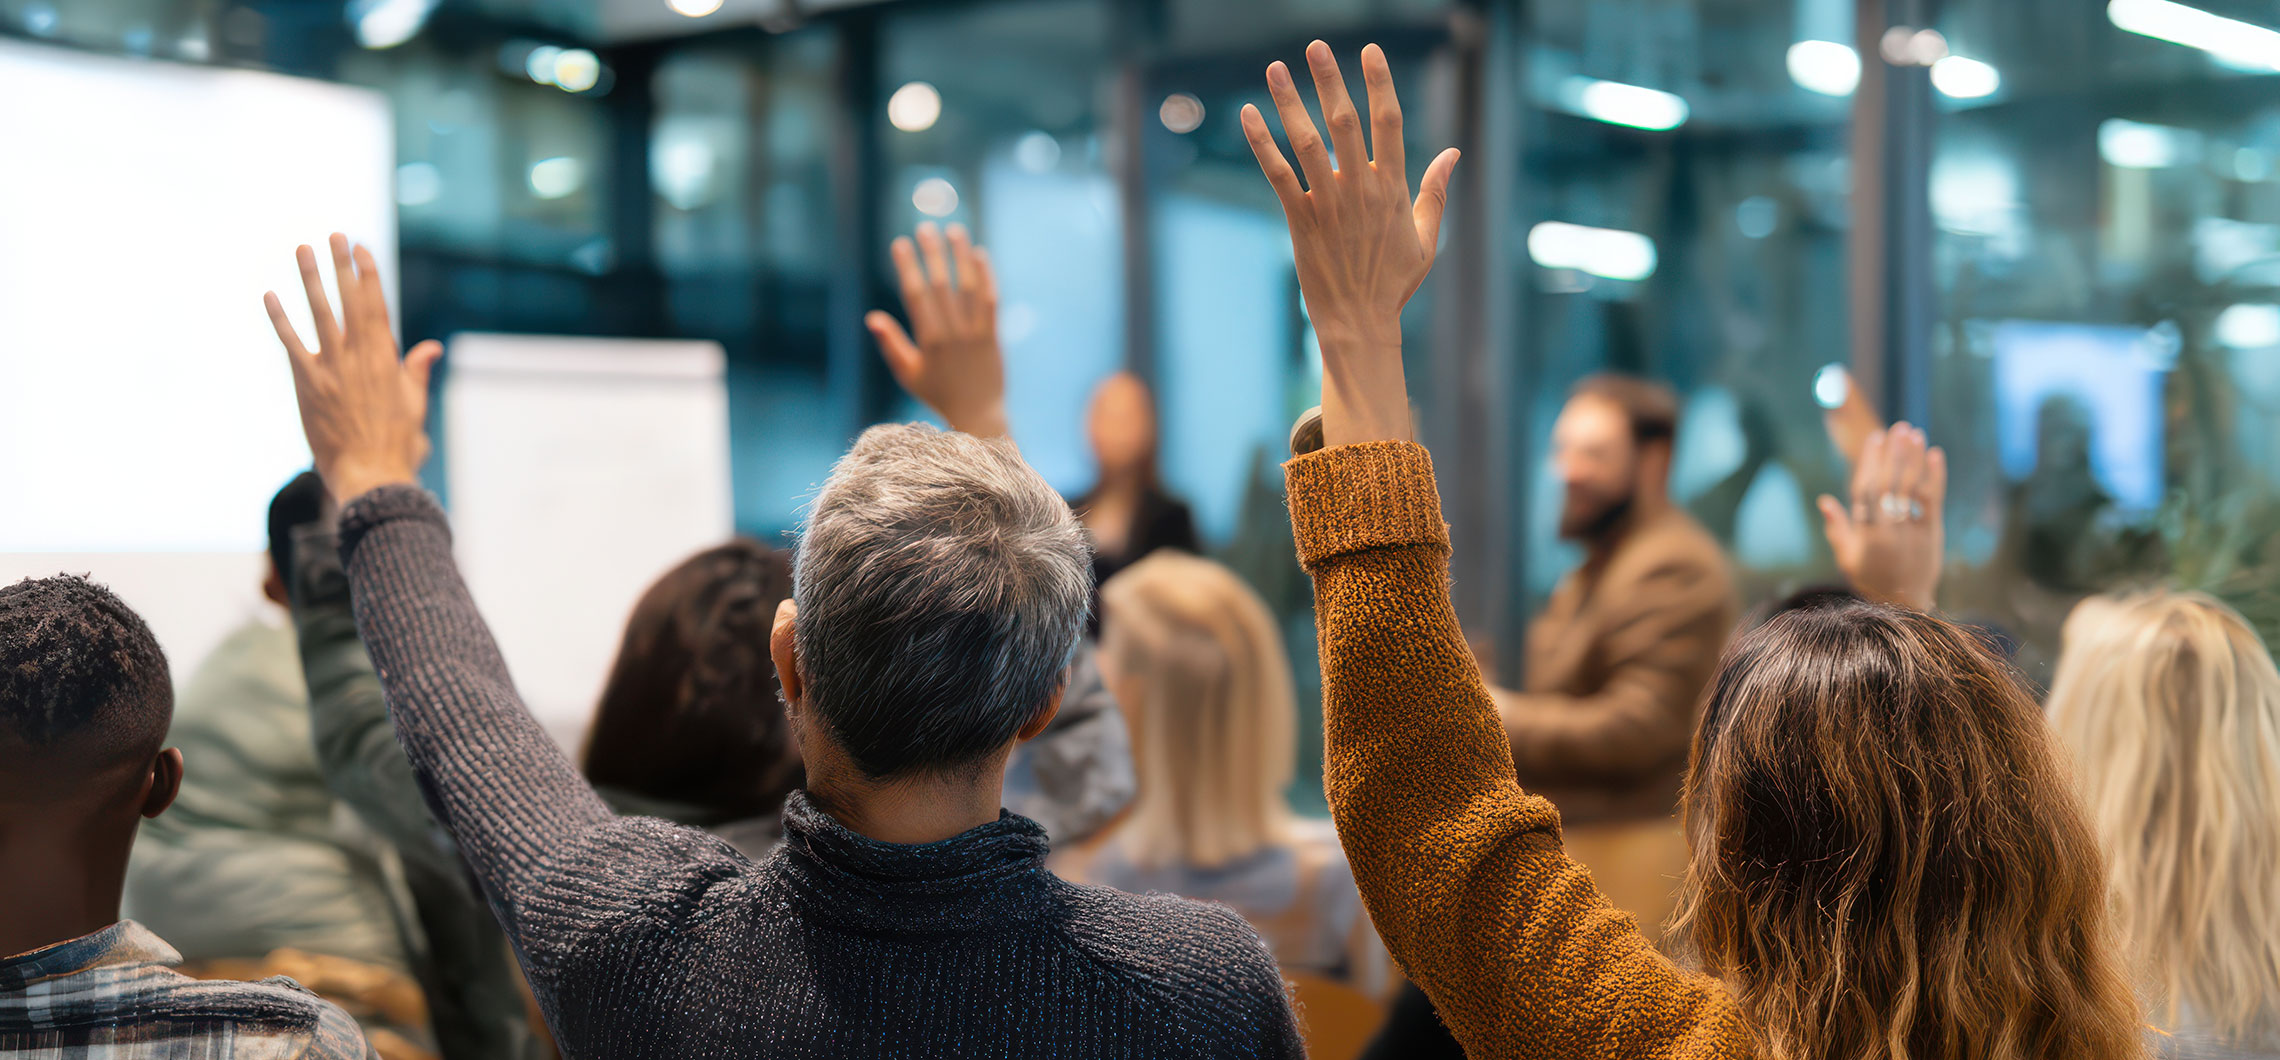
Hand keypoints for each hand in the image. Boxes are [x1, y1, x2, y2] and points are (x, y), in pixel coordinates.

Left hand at [265, 234, 440, 505]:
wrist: (371, 475)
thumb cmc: (398, 446)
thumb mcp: (414, 405)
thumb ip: (416, 371)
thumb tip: (430, 347)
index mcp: (387, 358)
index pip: (376, 305)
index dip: (368, 274)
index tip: (362, 249)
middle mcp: (359, 356)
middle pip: (349, 300)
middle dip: (342, 265)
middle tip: (335, 234)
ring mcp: (331, 367)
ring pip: (320, 312)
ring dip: (311, 278)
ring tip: (303, 249)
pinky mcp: (307, 383)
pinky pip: (290, 343)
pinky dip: (279, 318)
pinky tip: (269, 295)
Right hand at [866, 222, 1007, 438]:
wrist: (978, 414)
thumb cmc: (938, 394)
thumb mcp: (908, 373)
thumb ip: (891, 344)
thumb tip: (871, 317)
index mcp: (928, 340)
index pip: (915, 294)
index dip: (908, 267)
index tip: (900, 243)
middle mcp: (952, 333)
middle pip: (941, 284)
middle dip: (932, 254)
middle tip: (924, 228)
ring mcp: (975, 333)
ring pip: (968, 286)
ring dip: (960, 256)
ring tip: (954, 230)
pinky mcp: (993, 335)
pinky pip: (991, 300)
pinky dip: (986, 276)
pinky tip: (980, 254)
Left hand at [1242, 41, 1457, 447]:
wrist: (1358, 323)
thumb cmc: (1393, 283)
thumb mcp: (1426, 238)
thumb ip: (1435, 191)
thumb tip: (1453, 152)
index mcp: (1392, 188)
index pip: (1388, 123)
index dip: (1379, 84)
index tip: (1370, 52)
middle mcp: (1359, 189)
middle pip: (1345, 122)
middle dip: (1331, 80)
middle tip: (1316, 47)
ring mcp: (1328, 204)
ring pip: (1306, 142)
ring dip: (1290, 102)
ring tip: (1276, 67)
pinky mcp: (1299, 220)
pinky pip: (1278, 174)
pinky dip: (1262, 143)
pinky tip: (1248, 114)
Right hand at [1817, 422, 1945, 610]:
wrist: (1904, 604)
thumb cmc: (1871, 578)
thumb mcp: (1847, 556)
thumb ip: (1838, 528)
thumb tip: (1825, 500)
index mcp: (1864, 533)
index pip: (1866, 490)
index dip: (1870, 462)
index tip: (1875, 438)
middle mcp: (1888, 529)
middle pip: (1890, 484)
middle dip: (1895, 453)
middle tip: (1899, 427)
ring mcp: (1911, 531)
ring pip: (1912, 488)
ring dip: (1914, 459)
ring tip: (1915, 433)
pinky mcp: (1932, 533)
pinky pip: (1933, 501)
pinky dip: (1936, 477)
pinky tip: (1935, 454)